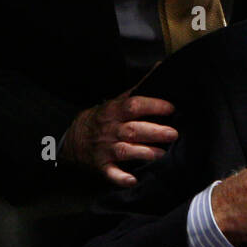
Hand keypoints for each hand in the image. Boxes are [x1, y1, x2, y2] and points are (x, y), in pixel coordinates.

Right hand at [60, 91, 178, 185]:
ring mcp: (105, 148)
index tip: (171, 108)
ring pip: (124, 151)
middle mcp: (111, 129)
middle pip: (132, 129)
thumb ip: (140, 87)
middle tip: (173, 134)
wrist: (74, 138)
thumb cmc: (104, 119)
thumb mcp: (117, 100)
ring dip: (143, 153)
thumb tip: (161, 66)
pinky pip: (110, 173)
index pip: (134, 105)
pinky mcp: (102, 165)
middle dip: (154, 132)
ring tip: (161, 154)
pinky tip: (132, 180)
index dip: (152, 106)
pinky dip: (120, 178)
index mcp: (115, 111)